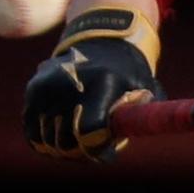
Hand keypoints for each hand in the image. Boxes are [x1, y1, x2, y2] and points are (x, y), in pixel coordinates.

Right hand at [24, 6, 162, 161]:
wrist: (99, 40)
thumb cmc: (128, 73)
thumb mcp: (147, 90)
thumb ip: (147, 117)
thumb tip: (160, 138)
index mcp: (101, 84)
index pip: (89, 133)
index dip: (98, 151)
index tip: (108, 152)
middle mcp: (69, 83)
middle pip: (66, 143)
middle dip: (82, 152)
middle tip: (93, 147)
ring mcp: (47, 86)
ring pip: (47, 141)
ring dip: (63, 149)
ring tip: (79, 140)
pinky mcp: (33, 91)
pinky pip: (32, 131)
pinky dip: (44, 140)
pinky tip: (60, 137)